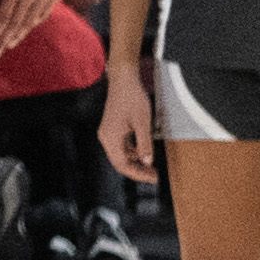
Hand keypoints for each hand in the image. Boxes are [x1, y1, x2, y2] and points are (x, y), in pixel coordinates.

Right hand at [98, 65, 158, 186]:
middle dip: (137, 170)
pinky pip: (121, 147)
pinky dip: (132, 153)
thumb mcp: (142, 123)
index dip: (138, 174)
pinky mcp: (112, 129)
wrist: (123, 81)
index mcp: (110, 138)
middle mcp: (106, 137)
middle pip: (119, 162)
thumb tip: (147, 162)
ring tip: (151, 166)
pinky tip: (144, 153)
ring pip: (120, 155)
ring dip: (135, 162)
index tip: (152, 177)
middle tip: (154, 175)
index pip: (122, 164)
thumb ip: (145, 144)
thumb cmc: (131, 99)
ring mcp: (108, 133)